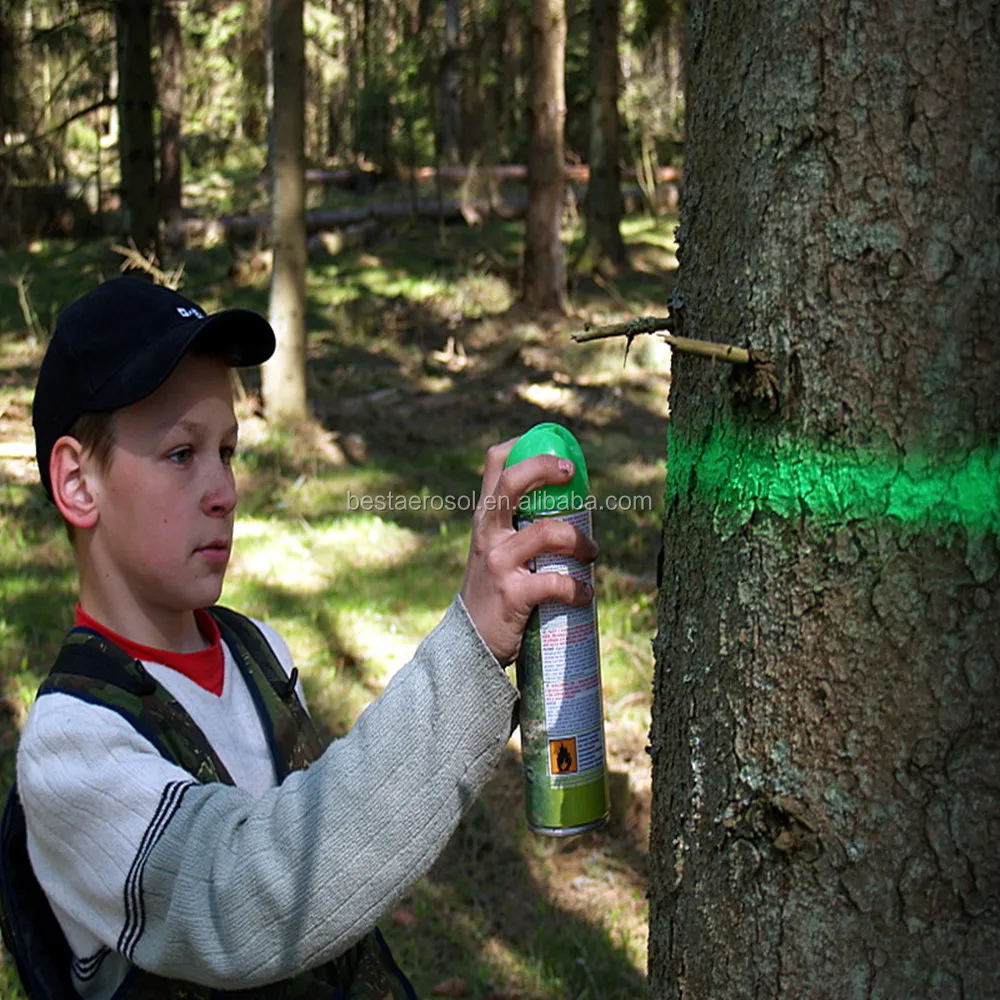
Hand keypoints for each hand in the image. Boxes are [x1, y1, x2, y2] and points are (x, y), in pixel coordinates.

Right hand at [459, 438, 598, 664]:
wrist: (469, 644)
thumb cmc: (494, 592)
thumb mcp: (495, 551)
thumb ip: (519, 529)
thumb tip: (572, 510)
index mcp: (485, 518)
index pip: (494, 464)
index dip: (523, 445)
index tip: (556, 452)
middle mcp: (487, 533)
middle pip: (510, 482)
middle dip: (545, 469)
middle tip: (572, 476)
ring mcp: (498, 562)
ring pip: (546, 532)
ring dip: (579, 541)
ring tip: (592, 554)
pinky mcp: (513, 594)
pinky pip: (557, 583)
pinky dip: (579, 588)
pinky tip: (586, 595)